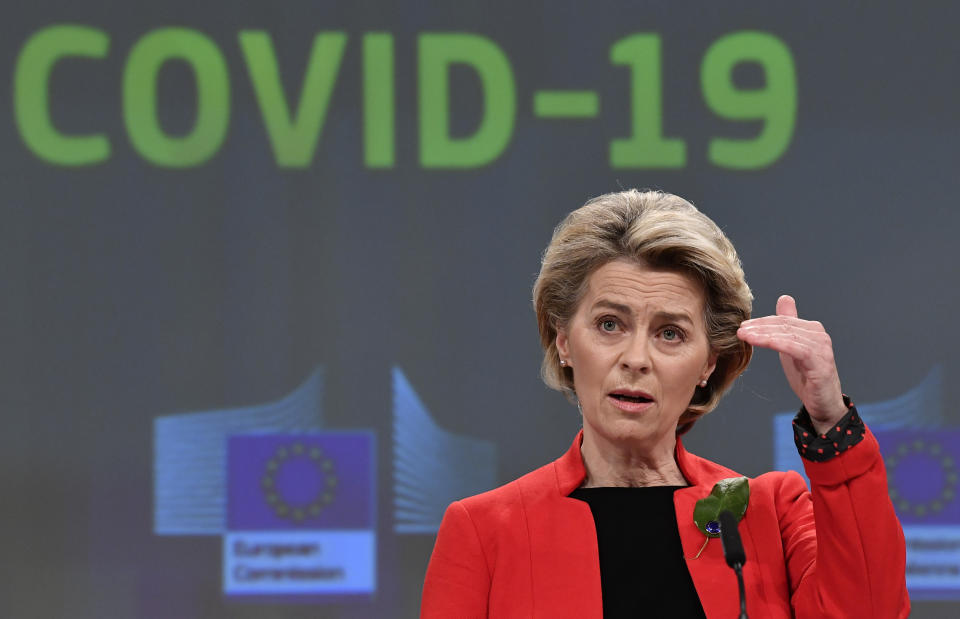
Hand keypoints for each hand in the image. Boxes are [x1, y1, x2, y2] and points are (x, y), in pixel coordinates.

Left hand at [737, 295, 847, 433]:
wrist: (823, 403)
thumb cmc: (806, 376)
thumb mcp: (792, 348)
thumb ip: (787, 326)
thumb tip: (784, 299)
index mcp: (812, 329)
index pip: (782, 320)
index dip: (761, 322)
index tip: (742, 326)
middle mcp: (819, 335)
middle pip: (783, 325)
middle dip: (759, 327)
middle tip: (739, 330)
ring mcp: (821, 348)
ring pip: (787, 335)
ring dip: (763, 334)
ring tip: (744, 336)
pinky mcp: (820, 362)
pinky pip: (794, 348)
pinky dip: (775, 343)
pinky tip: (759, 342)